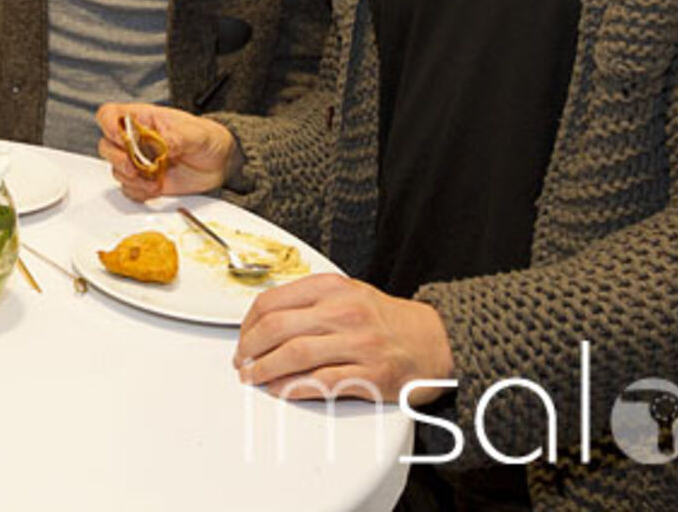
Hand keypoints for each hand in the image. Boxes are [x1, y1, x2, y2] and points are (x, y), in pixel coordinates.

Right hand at [95, 103, 237, 199]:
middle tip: (135, 166)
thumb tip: (163, 144)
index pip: (111, 115)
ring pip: (116, 170)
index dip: (109, 125)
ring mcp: (139, 161)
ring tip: (152, 180)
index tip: (122, 139)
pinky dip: (138, 192)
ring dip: (130, 179)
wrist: (219, 162)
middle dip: (118, 159)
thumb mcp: (196, 133)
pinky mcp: (144, 181)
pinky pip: (128, 189)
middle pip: (106, 145)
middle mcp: (136, 140)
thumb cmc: (206, 138)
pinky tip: (154, 188)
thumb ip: (177, 137)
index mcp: (144, 120)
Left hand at [234, 274, 452, 404]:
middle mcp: (344, 312)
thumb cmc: (387, 320)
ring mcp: (358, 344)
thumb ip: (309, 302)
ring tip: (253, 377)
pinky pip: (321, 382)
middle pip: (276, 328)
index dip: (247, 324)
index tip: (242, 338)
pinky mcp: (371, 375)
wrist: (436, 341)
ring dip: (264, 370)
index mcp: (333, 288)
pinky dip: (292, 388)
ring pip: (294, 355)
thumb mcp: (348, 294)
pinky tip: (279, 390)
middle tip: (241, 362)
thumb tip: (265, 322)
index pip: (272, 302)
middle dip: (248, 349)